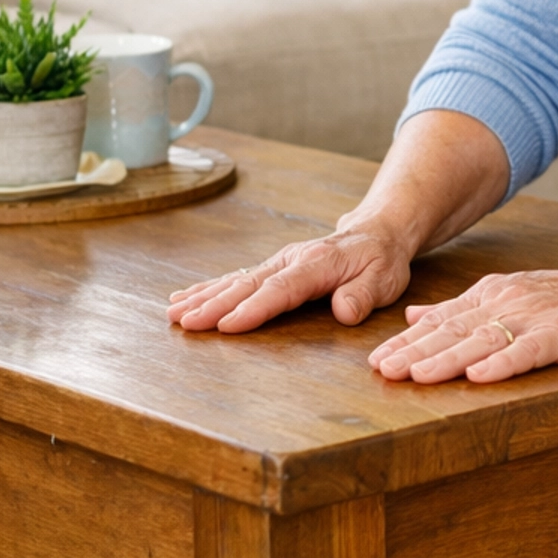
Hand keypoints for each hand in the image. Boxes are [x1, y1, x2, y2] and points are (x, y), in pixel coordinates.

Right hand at [168, 219, 413, 332]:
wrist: (376, 232)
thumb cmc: (380, 259)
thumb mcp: (384, 277)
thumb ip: (364, 294)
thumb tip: (344, 311)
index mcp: (317, 264)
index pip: (281, 289)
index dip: (254, 308)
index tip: (227, 325)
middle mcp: (290, 260)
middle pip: (248, 285)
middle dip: (214, 304)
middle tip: (185, 322)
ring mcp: (277, 263)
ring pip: (235, 281)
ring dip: (203, 297)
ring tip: (173, 313)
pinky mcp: (271, 268)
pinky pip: (236, 279)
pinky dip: (208, 289)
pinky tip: (184, 298)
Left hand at [368, 257, 557, 384]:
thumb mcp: (508, 294)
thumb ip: (461, 307)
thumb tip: (413, 316)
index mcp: (491, 295)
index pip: (441, 319)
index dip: (406, 340)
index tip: (375, 359)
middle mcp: (506, 303)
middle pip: (454, 329)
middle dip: (415, 351)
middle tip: (382, 370)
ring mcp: (534, 318)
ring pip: (482, 339)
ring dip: (447, 357)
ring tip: (417, 374)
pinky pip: (528, 350)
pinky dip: (503, 363)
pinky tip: (479, 376)